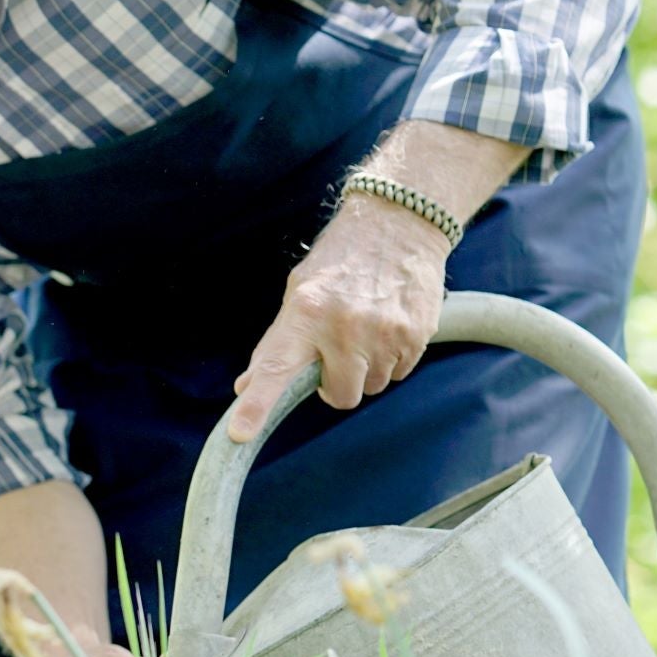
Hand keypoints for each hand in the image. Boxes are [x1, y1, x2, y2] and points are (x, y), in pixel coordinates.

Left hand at [230, 196, 448, 440]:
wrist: (399, 222)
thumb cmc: (341, 262)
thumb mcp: (299, 293)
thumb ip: (276, 344)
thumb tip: (246, 387)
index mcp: (306, 313)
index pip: (275, 369)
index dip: (257, 406)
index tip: (240, 433)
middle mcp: (345, 326)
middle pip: (342, 396)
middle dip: (339, 383)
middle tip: (338, 352)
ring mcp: (385, 332)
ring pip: (373, 386)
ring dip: (367, 369)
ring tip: (366, 330)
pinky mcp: (416, 333)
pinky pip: (400, 372)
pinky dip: (393, 358)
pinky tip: (388, 325)